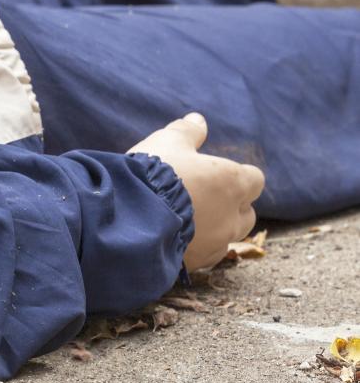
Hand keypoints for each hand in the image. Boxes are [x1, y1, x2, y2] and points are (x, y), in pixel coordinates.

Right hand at [129, 113, 264, 271]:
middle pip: (247, 213)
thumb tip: (198, 119)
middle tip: (203, 196)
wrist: (128, 217)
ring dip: (216, 227)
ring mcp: (216, 242)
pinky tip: (174, 235)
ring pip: (228, 236)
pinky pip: (206, 254)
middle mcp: (232, 215)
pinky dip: (197, 245)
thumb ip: (187, 132)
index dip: (239, 176)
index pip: (255, 179)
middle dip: (232, 206)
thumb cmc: (152, 173)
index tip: (218, 173)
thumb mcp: (167, 142)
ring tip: (188, 218)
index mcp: (231, 182)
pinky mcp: (198, 262)